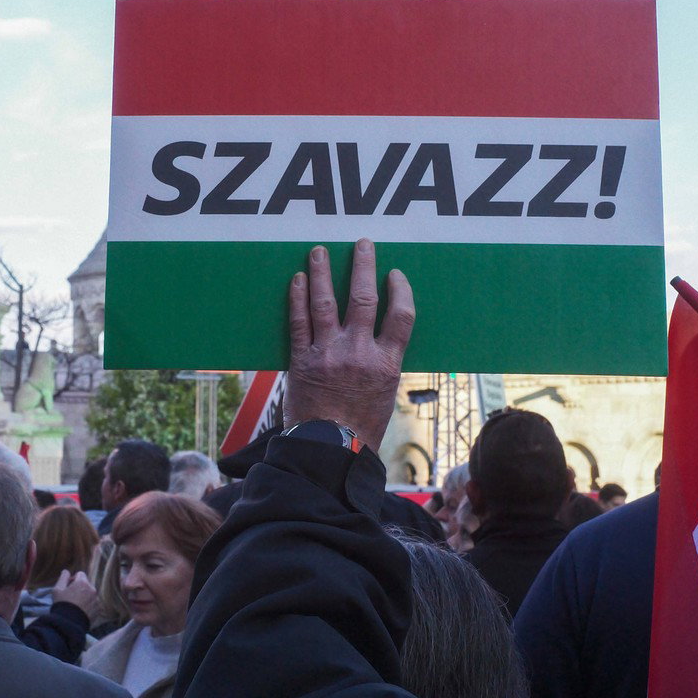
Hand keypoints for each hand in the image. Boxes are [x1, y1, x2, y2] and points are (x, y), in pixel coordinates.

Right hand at [52, 569, 98, 614]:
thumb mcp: (57, 589)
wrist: (69, 624)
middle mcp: (92, 589)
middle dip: (79, 588)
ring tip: (76, 606)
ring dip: (85, 596)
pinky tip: (80, 611)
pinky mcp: (98, 609)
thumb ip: (63, 577)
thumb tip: (66, 571)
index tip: (68, 587)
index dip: (73, 579)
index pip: (80, 574)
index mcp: (82, 583)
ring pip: (90, 594)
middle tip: (71, 597)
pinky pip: (94, 603)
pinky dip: (88, 605)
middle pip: (86, 584)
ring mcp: (96, 600)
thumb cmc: (62, 605)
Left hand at [282, 239, 414, 451]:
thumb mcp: (384, 397)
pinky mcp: (301, 360)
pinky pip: (298, 321)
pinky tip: (297, 280)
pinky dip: (297, 298)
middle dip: (363, 266)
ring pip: (325, 302)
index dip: (400, 291)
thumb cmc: (360, 431)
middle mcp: (358, 353)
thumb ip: (382, 366)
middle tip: (362, 245)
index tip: (395, 274)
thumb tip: (379, 346)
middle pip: (364, 298)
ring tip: (319, 251)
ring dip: (322, 272)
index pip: (401, 316)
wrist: (329, 452)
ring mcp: (328, 354)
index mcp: (386, 364)